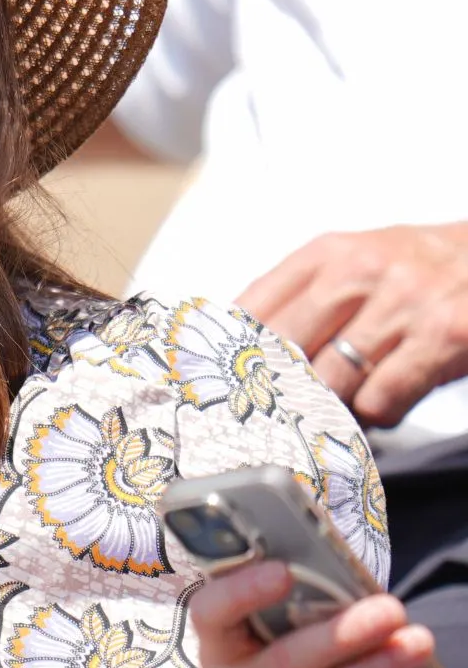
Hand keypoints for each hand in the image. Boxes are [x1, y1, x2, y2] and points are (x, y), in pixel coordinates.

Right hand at [191, 559, 443, 667]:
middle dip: (343, 634)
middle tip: (393, 610)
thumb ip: (316, 615)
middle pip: (281, 661)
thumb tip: (357, 586)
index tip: (285, 571)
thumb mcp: (314, 646)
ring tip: (419, 645)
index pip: (210, 615)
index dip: (241, 591)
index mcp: (224, 652)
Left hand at [239, 223, 467, 426]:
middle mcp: (362, 270)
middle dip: (280, 389)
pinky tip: (385, 402)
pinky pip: (381, 399)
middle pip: (285, 351)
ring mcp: (403, 302)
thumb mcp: (358, 262)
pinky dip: (378, 414)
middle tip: (282, 410)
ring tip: (349, 401)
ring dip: (335, 406)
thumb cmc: (423, 269)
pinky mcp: (442, 336)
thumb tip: (240, 348)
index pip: (253, 309)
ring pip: (332, 381)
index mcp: (329, 254)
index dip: (232, 357)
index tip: (225, 387)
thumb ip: (302, 297)